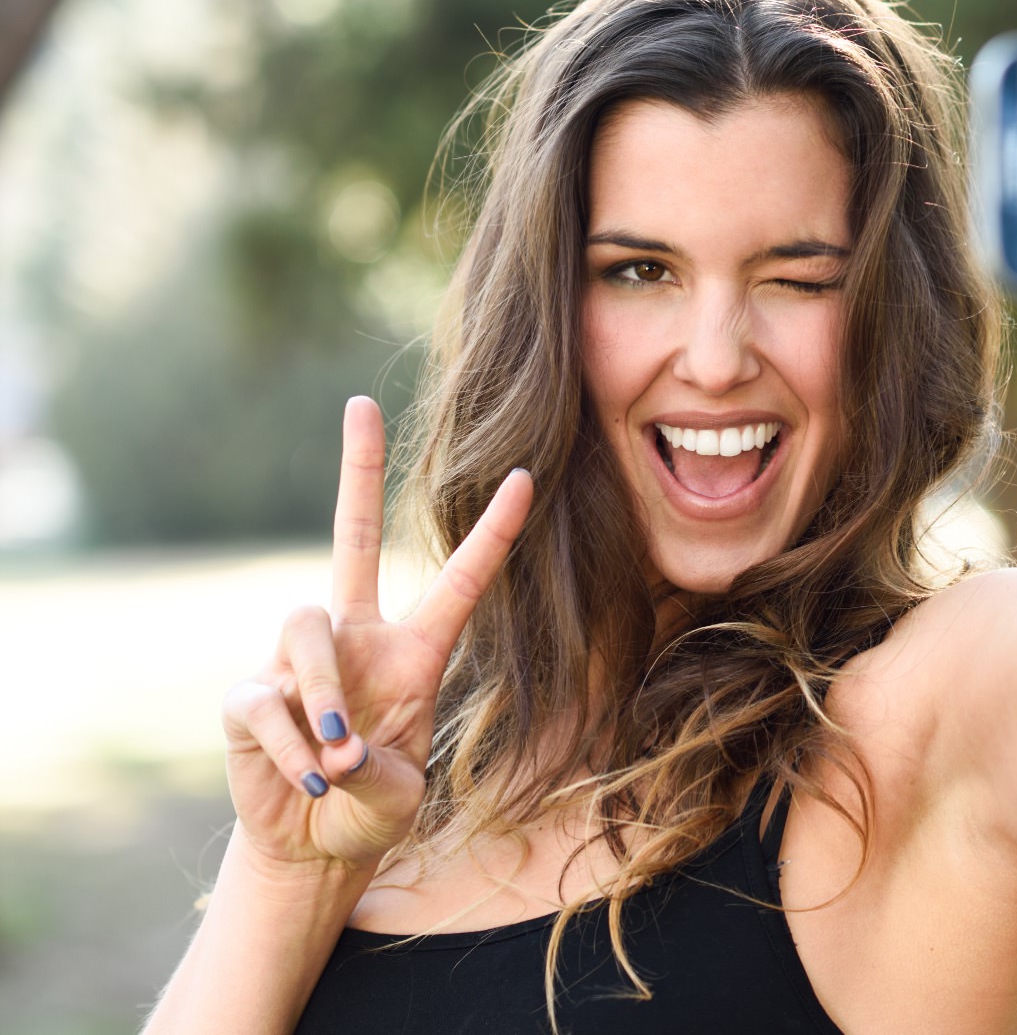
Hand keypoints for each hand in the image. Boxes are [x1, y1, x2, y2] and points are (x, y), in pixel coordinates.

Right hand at [220, 396, 532, 875]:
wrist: (313, 848)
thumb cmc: (370, 812)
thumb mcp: (396, 801)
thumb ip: (378, 773)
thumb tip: (337, 746)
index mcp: (416, 654)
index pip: (460, 582)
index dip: (493, 534)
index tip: (528, 478)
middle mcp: (358, 640)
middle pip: (355, 536)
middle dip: (358, 471)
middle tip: (361, 403)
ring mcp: (300, 661)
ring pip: (306, 627)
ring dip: (326, 693)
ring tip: (338, 756)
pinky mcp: (251, 694)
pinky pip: (267, 698)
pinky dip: (291, 745)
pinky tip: (306, 777)